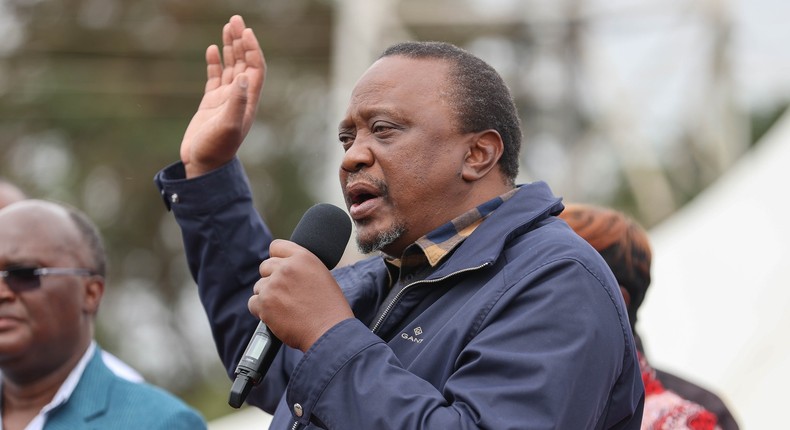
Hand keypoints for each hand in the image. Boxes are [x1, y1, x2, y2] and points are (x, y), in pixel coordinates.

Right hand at [180, 15, 265, 177]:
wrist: (202, 165)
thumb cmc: (216, 148)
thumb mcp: (228, 125)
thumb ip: (236, 101)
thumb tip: (243, 76)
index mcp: (248, 100)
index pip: (255, 68)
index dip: (253, 50)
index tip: (246, 31)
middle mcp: (239, 97)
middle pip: (244, 62)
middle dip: (241, 41)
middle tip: (236, 19)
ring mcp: (225, 99)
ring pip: (230, 66)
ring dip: (230, 47)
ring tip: (227, 26)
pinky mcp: (210, 103)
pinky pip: (214, 77)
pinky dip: (215, 63)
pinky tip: (213, 49)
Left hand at [249, 240, 353, 351]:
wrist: (329, 332)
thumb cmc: (330, 308)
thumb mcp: (321, 275)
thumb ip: (301, 267)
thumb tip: (283, 266)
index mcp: (303, 257)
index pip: (276, 246)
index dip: (277, 259)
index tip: (280, 269)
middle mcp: (286, 267)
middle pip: (265, 266)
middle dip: (272, 279)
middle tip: (284, 294)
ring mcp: (274, 285)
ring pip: (259, 286)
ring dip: (267, 296)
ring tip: (284, 308)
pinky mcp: (265, 304)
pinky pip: (253, 303)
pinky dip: (261, 311)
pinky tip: (276, 316)